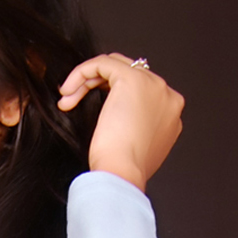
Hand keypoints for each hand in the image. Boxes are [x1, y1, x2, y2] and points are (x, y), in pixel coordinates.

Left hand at [56, 54, 184, 192]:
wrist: (123, 174)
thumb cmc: (125, 169)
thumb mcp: (138, 147)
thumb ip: (138, 127)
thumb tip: (122, 119)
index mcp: (170, 111)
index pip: (141, 89)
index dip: (113, 95)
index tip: (95, 111)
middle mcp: (166, 94)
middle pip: (128, 73)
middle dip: (98, 85)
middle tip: (75, 101)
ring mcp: (151, 84)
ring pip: (114, 66)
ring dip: (87, 80)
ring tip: (68, 99)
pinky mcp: (131, 79)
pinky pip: (102, 63)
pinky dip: (81, 73)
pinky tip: (67, 91)